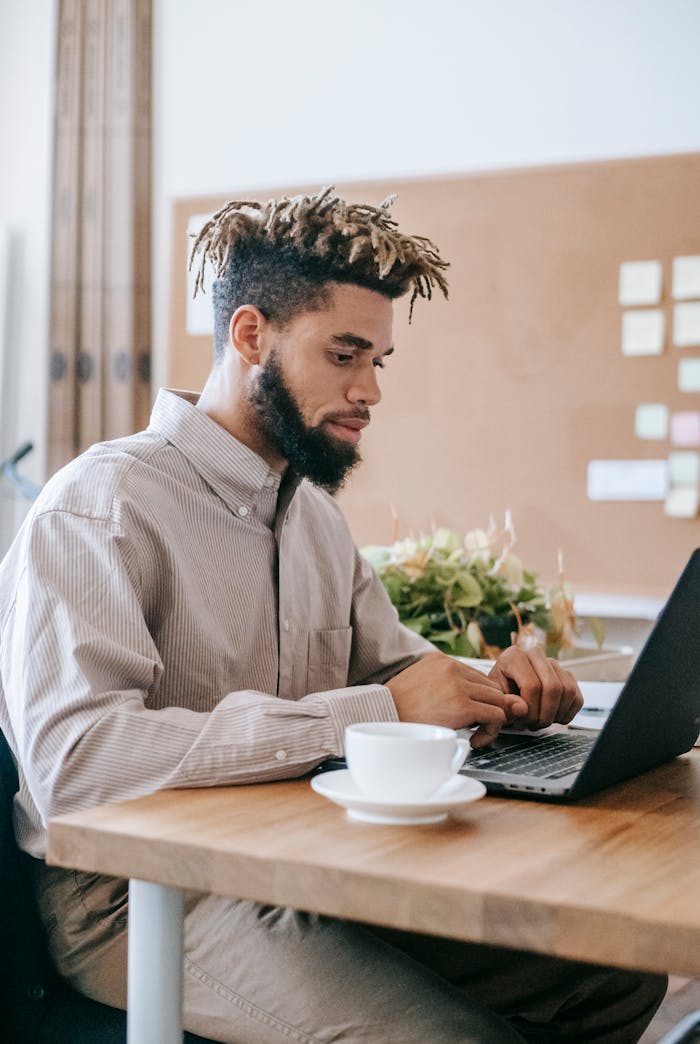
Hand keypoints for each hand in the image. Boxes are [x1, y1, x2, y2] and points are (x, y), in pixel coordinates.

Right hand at [386, 651, 528, 747]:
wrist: (380, 717)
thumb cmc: (395, 708)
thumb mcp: (420, 686)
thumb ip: (444, 688)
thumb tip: (467, 701)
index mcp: (441, 661)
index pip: (478, 678)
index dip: (480, 699)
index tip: (473, 716)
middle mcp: (452, 668)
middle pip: (492, 688)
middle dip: (490, 709)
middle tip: (478, 727)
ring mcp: (458, 685)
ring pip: (499, 700)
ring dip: (493, 720)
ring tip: (477, 735)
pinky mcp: (463, 705)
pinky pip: (495, 715)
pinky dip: (492, 730)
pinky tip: (476, 740)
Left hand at [488, 646, 582, 729]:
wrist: (506, 691)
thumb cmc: (500, 696)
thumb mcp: (496, 701)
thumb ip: (506, 706)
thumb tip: (522, 709)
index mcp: (514, 657)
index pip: (532, 685)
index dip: (531, 711)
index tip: (522, 722)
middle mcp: (535, 655)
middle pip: (553, 687)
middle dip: (545, 714)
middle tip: (534, 725)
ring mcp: (553, 664)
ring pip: (567, 691)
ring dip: (556, 715)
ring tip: (540, 722)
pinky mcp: (566, 676)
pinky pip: (577, 696)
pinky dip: (568, 713)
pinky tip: (552, 718)